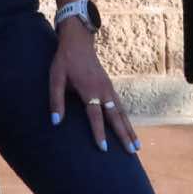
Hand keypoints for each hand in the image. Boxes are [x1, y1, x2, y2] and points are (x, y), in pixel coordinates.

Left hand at [47, 21, 137, 152]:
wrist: (78, 41)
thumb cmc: (65, 61)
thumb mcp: (55, 78)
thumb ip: (56, 100)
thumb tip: (55, 122)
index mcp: (89, 90)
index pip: (95, 116)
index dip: (99, 133)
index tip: (104, 149)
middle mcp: (103, 90)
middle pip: (116, 117)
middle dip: (124, 135)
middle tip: (132, 152)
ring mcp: (109, 88)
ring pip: (122, 112)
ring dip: (129, 129)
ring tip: (137, 146)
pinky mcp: (110, 86)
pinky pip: (120, 106)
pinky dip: (126, 119)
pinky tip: (129, 128)